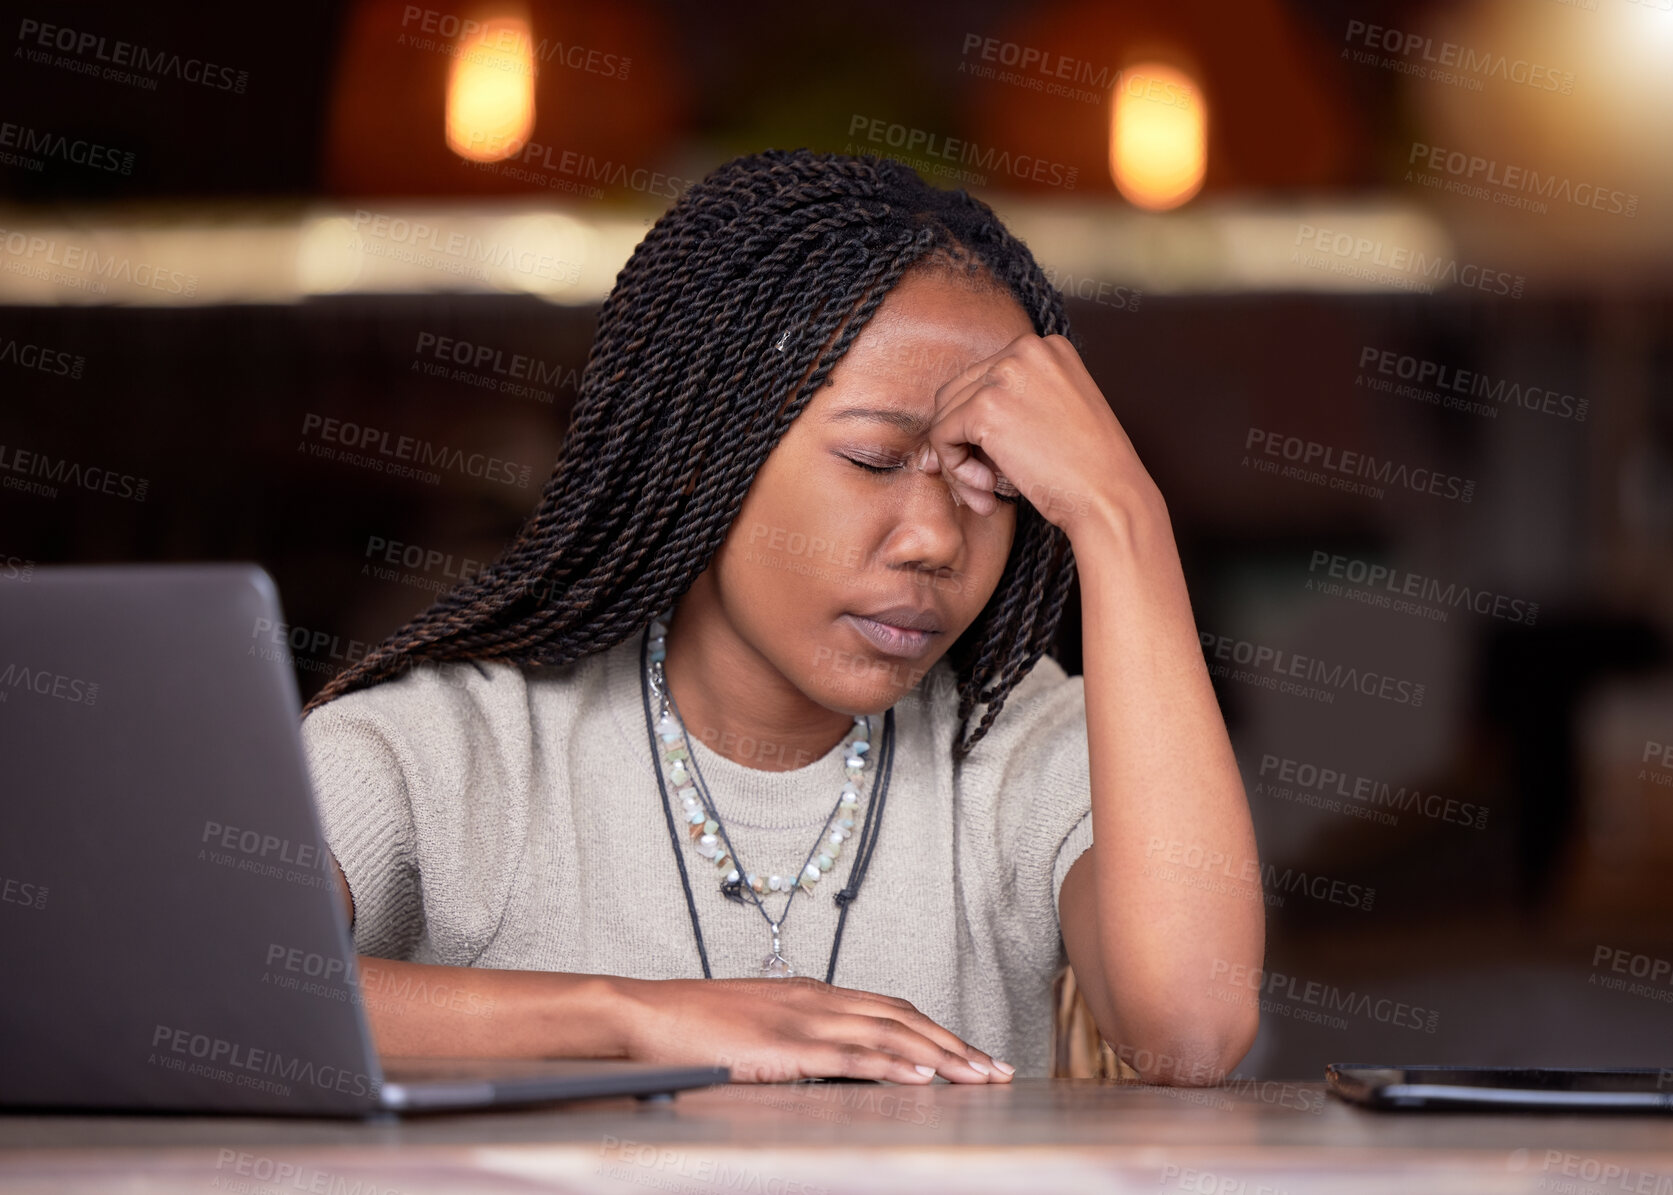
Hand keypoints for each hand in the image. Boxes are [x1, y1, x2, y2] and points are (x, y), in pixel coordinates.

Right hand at [612, 975, 1013, 1083]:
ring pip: (888, 1033)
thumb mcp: (757, 1023)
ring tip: (978, 1076)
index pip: (891, 1007)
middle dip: (956, 1044)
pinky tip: (920, 1077)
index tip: (972, 1052)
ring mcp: (802, 1020)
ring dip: (940, 1055)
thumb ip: (797, 1036)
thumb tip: (830, 1058)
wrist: (644, 1013)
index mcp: (811, 993)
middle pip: (903, 1017)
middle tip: (997, 1068)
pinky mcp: (785, 1046)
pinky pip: (849, 1056)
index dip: (936, 1029)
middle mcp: (816, 999)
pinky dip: (891, 1064)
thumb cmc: (692, 1023)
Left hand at [916, 333, 1160, 538]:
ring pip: (944, 416)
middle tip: (979, 486)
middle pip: (956, 394)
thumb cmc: (1088, 470)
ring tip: (985, 495)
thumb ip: (1009, 406)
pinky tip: (987, 493)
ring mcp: (1003, 374)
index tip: (986, 464)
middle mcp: (1024, 349)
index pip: (983, 379)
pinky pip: (941, 437)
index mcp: (1046, 347)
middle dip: (958, 443)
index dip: (974, 426)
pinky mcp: (984, 407)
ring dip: (956, 462)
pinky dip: (955, 470)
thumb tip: (939, 433)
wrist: (1110, 497)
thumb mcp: (1053, 416)